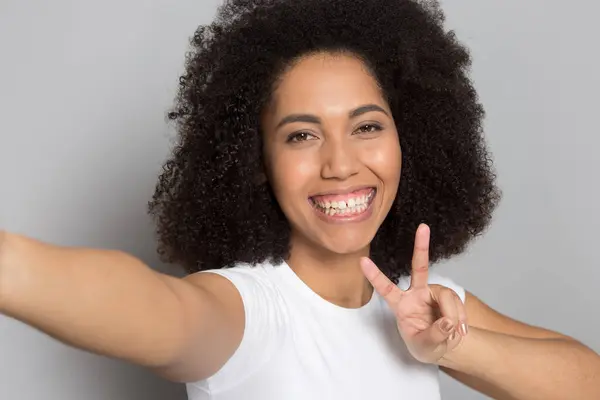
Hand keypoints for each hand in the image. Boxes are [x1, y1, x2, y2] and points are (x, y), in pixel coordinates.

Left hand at [360, 223, 467, 363]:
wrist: (443, 347)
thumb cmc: (425, 344)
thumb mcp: (425, 346)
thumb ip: (433, 335)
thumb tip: (447, 321)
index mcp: (401, 305)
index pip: (385, 288)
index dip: (374, 275)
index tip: (361, 260)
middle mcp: (416, 293)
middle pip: (419, 267)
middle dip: (421, 246)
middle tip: (423, 227)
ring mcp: (433, 293)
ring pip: (446, 297)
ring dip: (452, 316)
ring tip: (453, 332)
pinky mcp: (448, 296)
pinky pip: (457, 304)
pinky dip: (460, 318)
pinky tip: (458, 329)